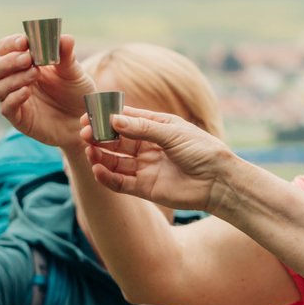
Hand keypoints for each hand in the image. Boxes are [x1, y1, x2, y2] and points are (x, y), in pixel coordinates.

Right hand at [0, 31, 95, 148]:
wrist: (82, 118)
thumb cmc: (75, 91)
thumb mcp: (73, 71)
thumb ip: (66, 55)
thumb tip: (65, 38)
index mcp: (23, 63)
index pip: (5, 49)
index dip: (10, 44)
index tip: (24, 42)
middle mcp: (13, 79)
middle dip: (8, 61)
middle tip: (27, 59)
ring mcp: (14, 99)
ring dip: (14, 79)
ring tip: (35, 74)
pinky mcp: (19, 118)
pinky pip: (7, 108)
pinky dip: (14, 98)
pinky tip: (27, 92)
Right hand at [83, 107, 237, 212]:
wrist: (219, 181)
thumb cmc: (202, 150)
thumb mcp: (172, 133)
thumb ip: (142, 128)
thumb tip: (114, 120)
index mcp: (156, 127)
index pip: (125, 120)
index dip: (106, 118)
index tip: (89, 117)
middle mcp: (148, 147)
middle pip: (116, 141)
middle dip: (99, 137)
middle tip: (84, 134)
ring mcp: (146, 167)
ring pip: (115, 161)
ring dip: (100, 156)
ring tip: (89, 151)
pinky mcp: (145, 187)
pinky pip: (121, 182)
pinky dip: (107, 177)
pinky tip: (97, 169)